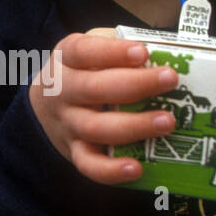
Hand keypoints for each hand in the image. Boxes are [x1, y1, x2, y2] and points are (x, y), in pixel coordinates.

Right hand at [29, 32, 178, 184]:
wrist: (44, 103)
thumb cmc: (82, 70)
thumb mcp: (90, 48)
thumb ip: (117, 45)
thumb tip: (165, 50)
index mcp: (66, 58)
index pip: (83, 51)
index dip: (112, 52)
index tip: (142, 52)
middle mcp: (62, 90)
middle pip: (93, 89)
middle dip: (135, 84)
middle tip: (171, 79)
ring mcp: (67, 123)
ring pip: (96, 128)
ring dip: (134, 126)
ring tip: (168, 121)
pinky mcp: (74, 151)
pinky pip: (89, 165)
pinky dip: (111, 170)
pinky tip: (138, 168)